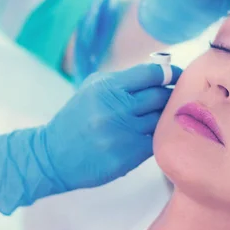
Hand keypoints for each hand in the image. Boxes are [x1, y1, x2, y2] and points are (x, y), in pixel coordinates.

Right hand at [0, 63, 181, 213]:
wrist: (53, 155)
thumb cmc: (76, 119)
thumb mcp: (93, 89)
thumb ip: (123, 80)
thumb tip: (160, 72)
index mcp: (107, 87)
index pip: (152, 74)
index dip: (170, 74)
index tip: (176, 77)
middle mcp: (116, 108)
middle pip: (161, 96)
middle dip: (170, 96)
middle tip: (174, 98)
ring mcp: (123, 133)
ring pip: (161, 120)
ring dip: (164, 118)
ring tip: (160, 118)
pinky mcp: (129, 156)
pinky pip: (156, 141)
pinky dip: (157, 137)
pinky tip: (150, 135)